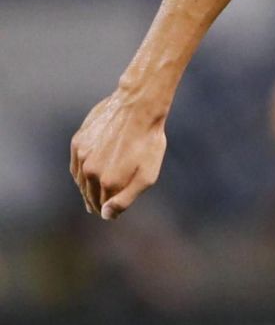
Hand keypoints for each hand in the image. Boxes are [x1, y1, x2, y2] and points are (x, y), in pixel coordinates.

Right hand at [70, 89, 167, 219]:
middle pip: (89, 193)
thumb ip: (125, 199)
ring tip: (89, 196)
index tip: (111, 215)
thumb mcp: (147, 176)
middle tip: (97, 210)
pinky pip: (74, 164)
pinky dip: (78, 174)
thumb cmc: (149, 143)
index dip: (107, 211)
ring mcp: (81, 155)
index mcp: (108, 182)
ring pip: (80, 180)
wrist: (138, 109)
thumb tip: (106, 215)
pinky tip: (83, 176)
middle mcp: (90, 170)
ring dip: (84, 190)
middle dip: (94, 203)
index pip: (103, 204)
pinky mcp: (78, 141)